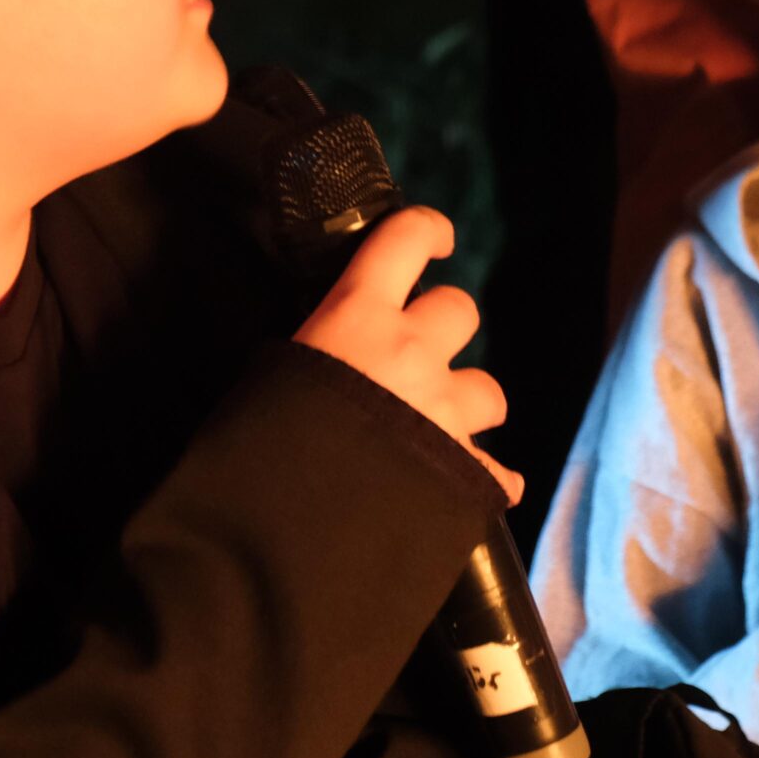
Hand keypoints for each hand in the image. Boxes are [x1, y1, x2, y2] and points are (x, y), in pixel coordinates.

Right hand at [292, 207, 522, 502]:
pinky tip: (467, 491)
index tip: (436, 240)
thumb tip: (317, 357)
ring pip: (491, 390)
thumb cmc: (258, 441)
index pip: (404, 240)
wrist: (289, 527)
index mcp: (357, 317)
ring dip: (467, 405)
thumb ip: (309, 356)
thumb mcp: (268, 379)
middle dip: (444, 329)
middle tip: (416, 355)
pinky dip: (485, 479)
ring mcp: (447, 412)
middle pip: (460, 309)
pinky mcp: (468, 472)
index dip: (426, 230)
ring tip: (440, 430)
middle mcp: (413, 352)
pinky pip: (500, 473)